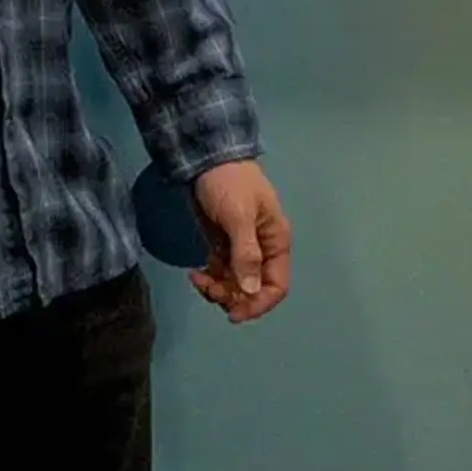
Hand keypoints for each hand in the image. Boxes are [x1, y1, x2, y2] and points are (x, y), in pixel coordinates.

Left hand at [189, 159, 291, 323]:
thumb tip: (249, 291)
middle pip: (254, 289)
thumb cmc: (229, 183)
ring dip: (217, 289)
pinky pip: (220, 273)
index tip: (234, 312)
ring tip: (197, 278)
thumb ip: (246, 253)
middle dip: (232, 296)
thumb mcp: (239, 216)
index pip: (277, 285)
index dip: (259, 303)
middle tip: (208, 288)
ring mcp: (241, 248)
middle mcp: (262, 249)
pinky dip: (209, 278)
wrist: (205, 158)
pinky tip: (195, 271)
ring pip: (235, 284)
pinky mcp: (223, 245)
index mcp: (276, 242)